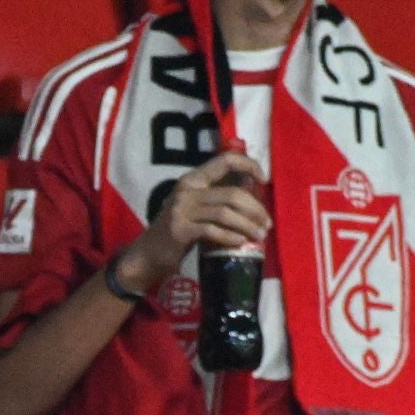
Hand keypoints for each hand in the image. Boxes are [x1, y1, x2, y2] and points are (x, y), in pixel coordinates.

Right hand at [114, 151, 269, 293]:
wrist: (149, 254)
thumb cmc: (179, 230)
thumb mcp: (198, 208)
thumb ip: (219, 197)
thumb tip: (252, 186)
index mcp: (194, 179)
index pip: (225, 160)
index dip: (249, 165)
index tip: (264, 180)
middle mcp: (187, 189)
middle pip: (232, 193)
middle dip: (255, 209)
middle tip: (266, 224)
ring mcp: (182, 209)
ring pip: (225, 213)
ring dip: (247, 225)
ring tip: (259, 236)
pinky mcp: (180, 230)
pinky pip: (212, 231)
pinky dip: (230, 237)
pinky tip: (240, 242)